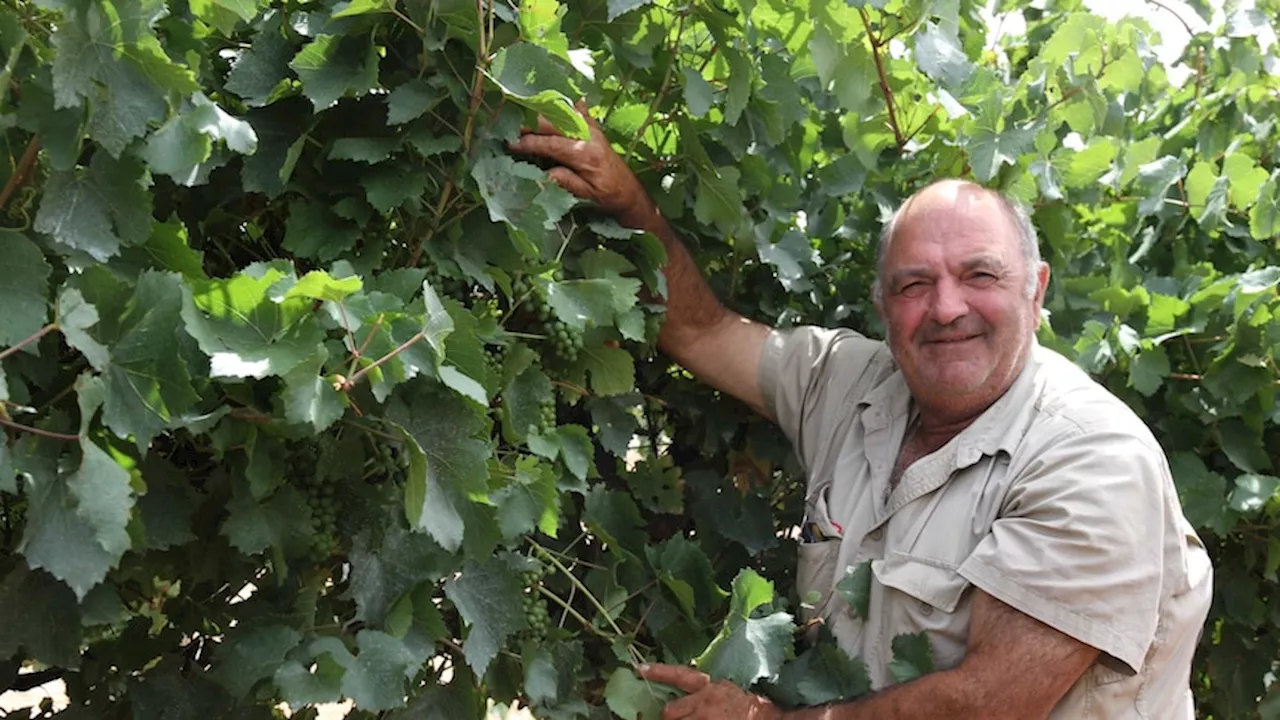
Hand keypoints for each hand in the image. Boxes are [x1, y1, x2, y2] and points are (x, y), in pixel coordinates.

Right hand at [508, 101, 656, 226]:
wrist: (630, 191)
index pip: (551, 144)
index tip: (511, 143)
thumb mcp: (586, 194)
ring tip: (524, 113)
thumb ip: (567, 181)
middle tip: (510, 126)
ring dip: (544, 113)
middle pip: (554, 123)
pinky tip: (557, 99)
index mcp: (584, 154)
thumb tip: (546, 173)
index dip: (529, 143)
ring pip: (563, 114)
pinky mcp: (594, 128)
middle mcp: (588, 136)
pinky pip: (578, 112)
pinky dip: (567, 106)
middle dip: (531, 124)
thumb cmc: (608, 195)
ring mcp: (592, 129)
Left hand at [638, 663, 783, 719]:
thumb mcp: (729, 691)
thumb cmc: (753, 707)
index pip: (678, 676)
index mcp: (709, 688)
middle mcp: (702, 704)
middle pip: (669, 712)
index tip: (639, 669)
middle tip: (676, 718)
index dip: (657, 673)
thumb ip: (708, 692)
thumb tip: (694, 696)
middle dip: (670, 717)